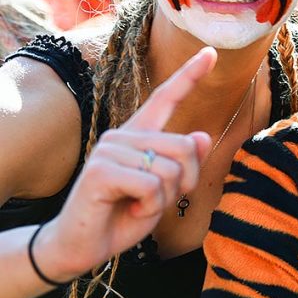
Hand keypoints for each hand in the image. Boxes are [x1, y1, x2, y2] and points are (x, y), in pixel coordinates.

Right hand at [37, 48, 215, 280]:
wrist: (84, 245)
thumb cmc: (125, 215)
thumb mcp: (165, 190)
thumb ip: (183, 164)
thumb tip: (201, 136)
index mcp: (140, 134)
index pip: (167, 98)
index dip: (190, 76)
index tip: (212, 52)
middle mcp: (123, 135)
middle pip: (186, 147)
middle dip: (184, 182)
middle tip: (157, 199)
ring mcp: (109, 149)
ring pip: (170, 169)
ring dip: (165, 198)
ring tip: (139, 204)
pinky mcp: (101, 169)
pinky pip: (152, 186)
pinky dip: (151, 206)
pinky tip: (130, 209)